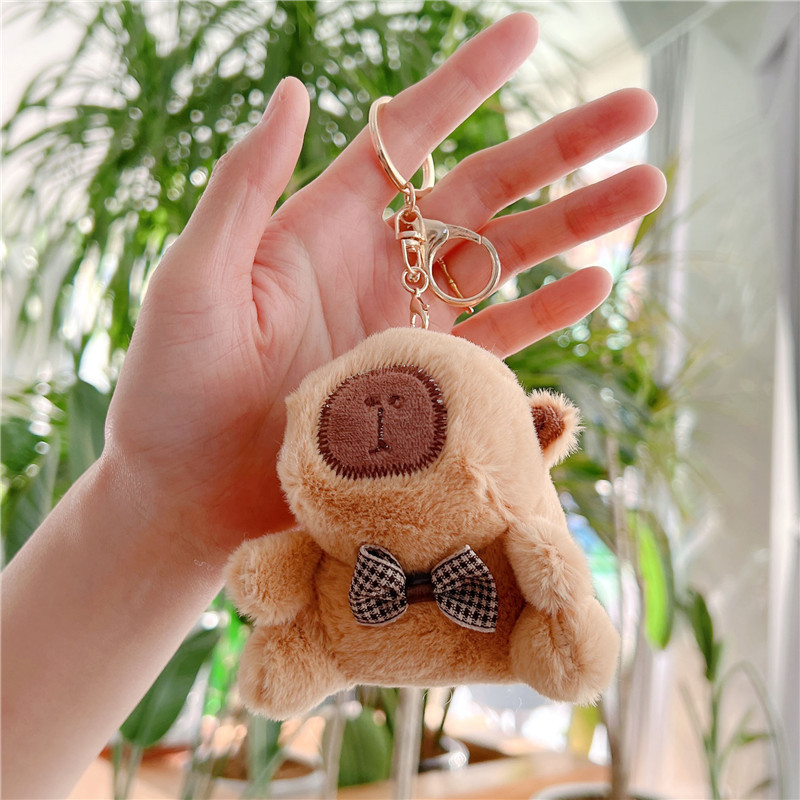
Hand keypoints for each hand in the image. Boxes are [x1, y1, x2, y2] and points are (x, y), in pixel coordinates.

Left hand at [103, 13, 664, 557]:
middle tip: (636, 107)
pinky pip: (498, 341)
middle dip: (560, 147)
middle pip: (485, 190)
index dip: (467, 82)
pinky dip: (547, 313)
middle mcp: (377, 265)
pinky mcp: (424, 385)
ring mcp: (406, 325)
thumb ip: (246, 187)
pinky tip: (596, 282)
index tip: (526, 31)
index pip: (408, 137)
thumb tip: (293, 89)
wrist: (188, 489)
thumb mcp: (197, 275)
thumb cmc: (172, 382)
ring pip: (507, 261)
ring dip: (577, 223)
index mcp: (324, 225)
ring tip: (647, 187)